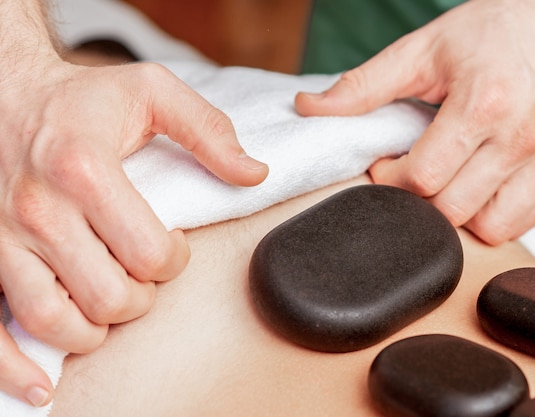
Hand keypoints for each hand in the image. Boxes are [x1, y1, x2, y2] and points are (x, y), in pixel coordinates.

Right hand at [0, 57, 267, 404]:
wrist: (6, 95)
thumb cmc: (82, 99)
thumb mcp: (152, 91)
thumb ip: (208, 130)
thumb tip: (255, 174)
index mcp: (84, 169)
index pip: (149, 253)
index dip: (175, 259)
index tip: (172, 243)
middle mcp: (38, 209)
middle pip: (110, 296)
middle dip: (143, 295)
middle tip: (144, 272)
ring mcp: (3, 238)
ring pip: (58, 321)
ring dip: (97, 327)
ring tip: (109, 301)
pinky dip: (16, 367)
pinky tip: (44, 385)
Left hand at [296, 0, 534, 243]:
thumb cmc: (489, 34)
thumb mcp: (422, 49)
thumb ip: (364, 85)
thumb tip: (310, 109)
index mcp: (484, 103)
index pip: (422, 178)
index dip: (390, 180)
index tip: (386, 165)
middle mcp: (524, 136)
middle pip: (451, 210)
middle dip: (417, 201)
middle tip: (412, 174)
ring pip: (487, 228)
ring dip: (455, 216)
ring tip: (446, 182)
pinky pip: (520, 224)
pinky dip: (490, 217)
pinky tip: (477, 187)